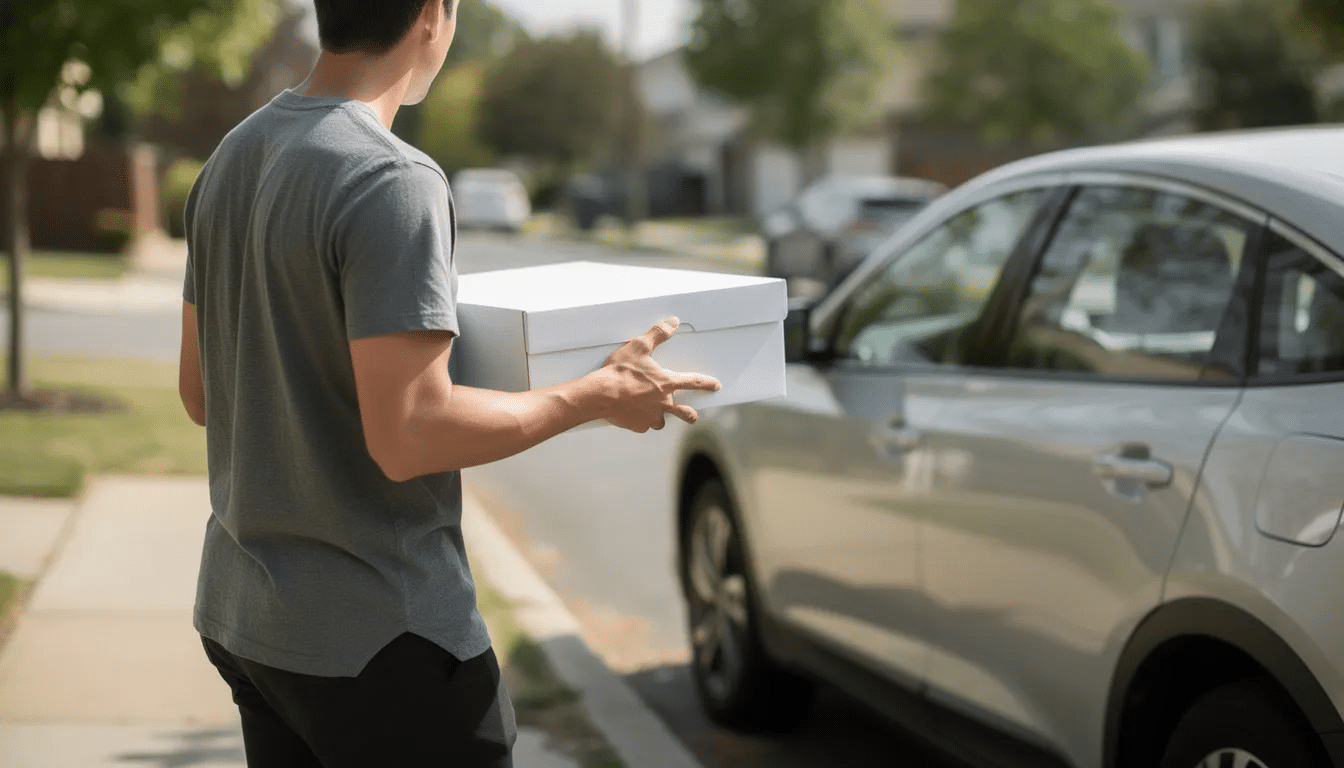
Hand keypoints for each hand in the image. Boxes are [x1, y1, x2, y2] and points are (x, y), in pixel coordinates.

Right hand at [597, 318, 720, 432]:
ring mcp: (651, 416)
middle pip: (685, 413)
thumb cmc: (620, 372)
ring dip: (661, 417)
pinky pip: (644, 425)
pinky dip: (641, 420)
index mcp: (666, 383)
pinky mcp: (638, 426)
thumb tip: (673, 323)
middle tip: (692, 415)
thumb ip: (657, 334)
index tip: (715, 386)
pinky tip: (634, 415)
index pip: (693, 382)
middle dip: (690, 414)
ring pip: (662, 421)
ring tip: (654, 413)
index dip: (707, 383)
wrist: (601, 394)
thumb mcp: (639, 347)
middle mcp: (663, 403)